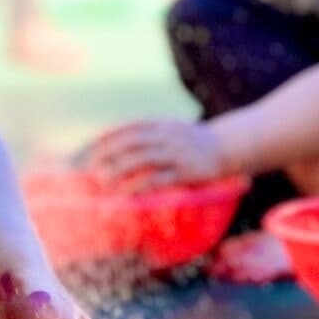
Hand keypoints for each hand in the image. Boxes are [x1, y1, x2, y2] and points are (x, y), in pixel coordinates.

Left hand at [84, 118, 228, 191]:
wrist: (227, 146)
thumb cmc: (194, 142)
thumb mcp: (172, 130)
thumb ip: (151, 134)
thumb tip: (122, 145)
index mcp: (161, 125)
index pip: (128, 128)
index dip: (108, 137)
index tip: (90, 148)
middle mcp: (166, 136)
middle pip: (131, 142)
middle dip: (109, 153)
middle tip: (91, 166)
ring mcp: (176, 153)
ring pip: (142, 159)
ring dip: (119, 169)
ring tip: (103, 181)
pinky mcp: (185, 171)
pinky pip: (158, 178)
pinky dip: (139, 185)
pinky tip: (126, 193)